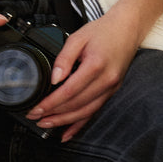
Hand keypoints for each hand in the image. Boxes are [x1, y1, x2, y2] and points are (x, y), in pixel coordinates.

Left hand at [26, 6, 141, 141]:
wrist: (127, 28)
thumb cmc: (103, 30)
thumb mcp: (78, 37)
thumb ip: (64, 57)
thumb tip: (54, 78)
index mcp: (96, 66)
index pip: (69, 91)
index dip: (50, 103)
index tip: (36, 108)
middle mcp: (106, 80)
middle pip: (76, 105)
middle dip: (54, 114)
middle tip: (35, 117)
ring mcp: (111, 88)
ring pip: (85, 112)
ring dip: (64, 121)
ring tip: (46, 124)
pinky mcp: (112, 91)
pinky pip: (94, 111)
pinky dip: (80, 124)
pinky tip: (68, 133)